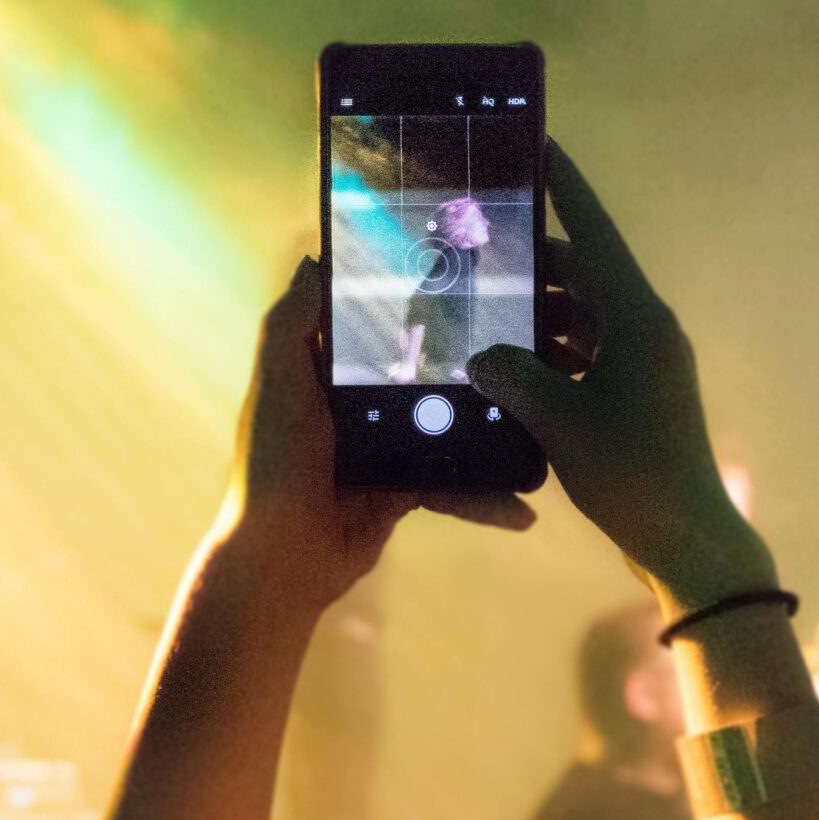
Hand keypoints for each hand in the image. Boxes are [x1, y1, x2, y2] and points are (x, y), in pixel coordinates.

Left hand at [221, 257, 533, 613]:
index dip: (420, 298)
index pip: (378, 321)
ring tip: (544, 415)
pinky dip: (485, 498)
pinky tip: (522, 507)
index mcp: (328, 369)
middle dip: (479, 357)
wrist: (282, 558)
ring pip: (453, 424)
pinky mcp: (406, 489)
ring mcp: (388, 446)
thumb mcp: (277, 382)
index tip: (474, 275)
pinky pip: (456, 485)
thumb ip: (292, 323)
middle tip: (537, 340)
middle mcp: (360, 401)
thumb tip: (315, 261)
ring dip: (497, 425)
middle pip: (429, 367)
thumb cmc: (274, 463)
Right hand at [468, 141, 772, 611]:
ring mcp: (645, 365)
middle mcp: (645, 330)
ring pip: (581, 319)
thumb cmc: (631, 472)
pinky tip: (505, 368)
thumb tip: (481, 353)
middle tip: (472, 254)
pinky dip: (549, 355)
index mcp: (636, 318)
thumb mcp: (559, 421)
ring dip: (535, 316)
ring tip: (476, 312)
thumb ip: (513, 376)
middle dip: (529, 265)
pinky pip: (586, 356)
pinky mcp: (638, 399)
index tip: (540, 143)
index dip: (565, 188)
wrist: (686, 540)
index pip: (595, 233)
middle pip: (582, 276)